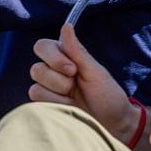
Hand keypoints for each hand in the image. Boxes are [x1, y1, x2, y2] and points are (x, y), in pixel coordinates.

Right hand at [29, 23, 139, 142]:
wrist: (114, 125)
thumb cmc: (108, 96)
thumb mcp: (95, 72)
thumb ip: (77, 51)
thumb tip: (66, 26)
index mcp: (64, 58)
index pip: (42, 47)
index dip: (53, 58)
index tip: (73, 69)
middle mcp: (53, 72)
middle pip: (36, 69)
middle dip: (59, 80)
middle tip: (76, 86)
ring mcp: (49, 91)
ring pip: (36, 87)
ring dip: (58, 95)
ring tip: (75, 100)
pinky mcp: (46, 108)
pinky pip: (36, 103)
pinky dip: (55, 105)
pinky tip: (69, 109)